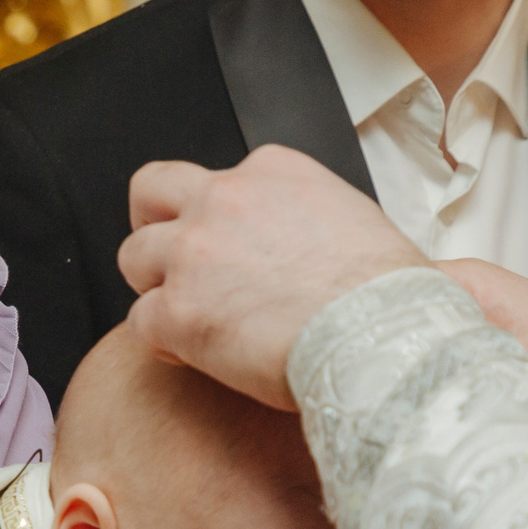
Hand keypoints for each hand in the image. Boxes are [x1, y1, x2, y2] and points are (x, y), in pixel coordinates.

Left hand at [117, 146, 426, 404]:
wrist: (389, 339)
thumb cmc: (392, 299)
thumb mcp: (356, 225)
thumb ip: (313, 223)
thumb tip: (319, 254)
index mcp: (274, 170)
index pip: (217, 177)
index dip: (215, 218)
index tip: (232, 252)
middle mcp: (226, 197)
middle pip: (150, 193)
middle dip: (154, 228)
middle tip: (174, 267)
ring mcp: (195, 252)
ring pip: (134, 259)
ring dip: (155, 290)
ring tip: (190, 323)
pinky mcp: (179, 311)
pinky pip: (141, 324)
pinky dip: (164, 344)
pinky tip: (197, 358)